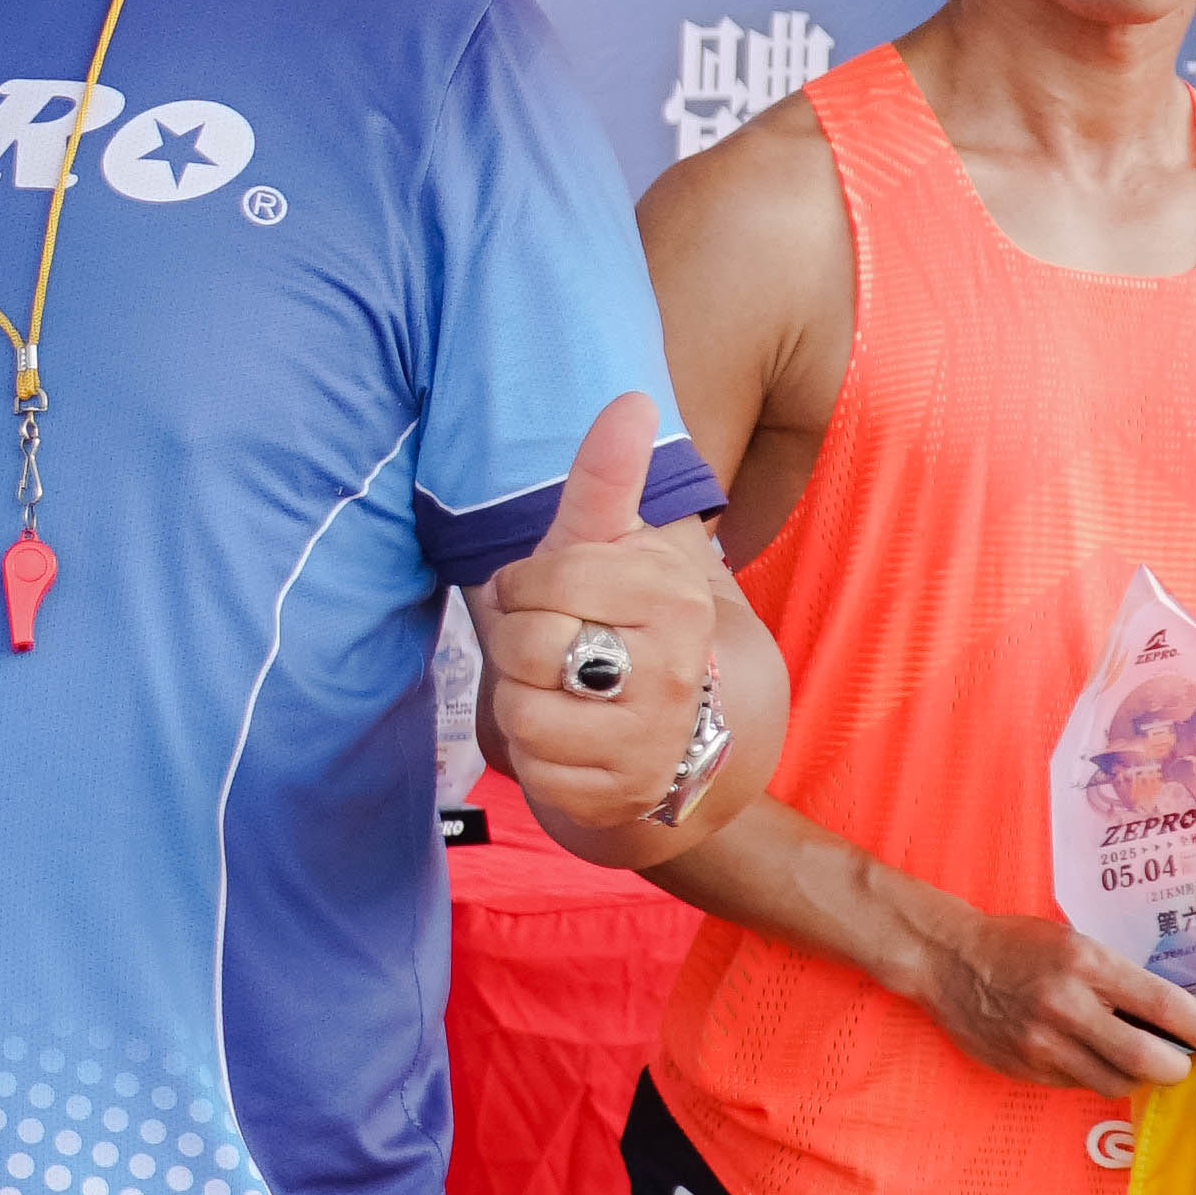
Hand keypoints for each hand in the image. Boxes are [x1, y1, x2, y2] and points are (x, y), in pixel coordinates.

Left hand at [478, 392, 718, 832]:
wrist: (677, 734)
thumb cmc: (622, 622)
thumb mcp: (610, 550)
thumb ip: (609, 480)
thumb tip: (631, 398)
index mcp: (674, 599)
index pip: (548, 581)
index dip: (525, 586)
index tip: (549, 593)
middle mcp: (674, 673)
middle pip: (527, 646)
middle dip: (518, 644)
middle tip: (554, 647)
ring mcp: (652, 743)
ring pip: (521, 711)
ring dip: (520, 700)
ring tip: (560, 693)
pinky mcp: (621, 796)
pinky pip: (531, 766)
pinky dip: (532, 752)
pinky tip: (567, 738)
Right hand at [917, 910, 1195, 1096]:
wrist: (946, 959)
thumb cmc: (1016, 945)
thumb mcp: (1074, 944)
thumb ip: (1119, 980)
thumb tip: (1172, 1020)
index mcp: (1086, 964)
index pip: (1166, 1008)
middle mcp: (1065, 1006)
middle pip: (1146, 1061)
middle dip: (1175, 1068)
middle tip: (1177, 1061)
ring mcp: (1042, 1043)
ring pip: (1115, 1083)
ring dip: (1134, 1076)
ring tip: (1127, 1056)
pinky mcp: (1025, 1068)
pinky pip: (1078, 1084)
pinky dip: (1092, 1074)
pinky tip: (1081, 1052)